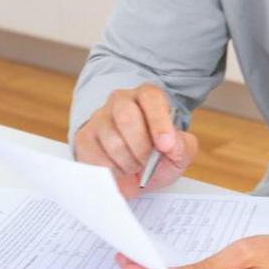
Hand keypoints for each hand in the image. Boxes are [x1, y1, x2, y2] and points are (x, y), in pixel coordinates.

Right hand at [72, 84, 198, 198]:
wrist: (134, 172)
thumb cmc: (157, 156)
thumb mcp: (179, 153)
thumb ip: (184, 147)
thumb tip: (173, 145)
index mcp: (148, 96)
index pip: (151, 98)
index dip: (159, 122)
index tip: (166, 146)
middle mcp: (121, 101)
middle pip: (127, 118)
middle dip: (141, 148)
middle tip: (147, 163)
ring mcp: (99, 117)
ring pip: (112, 141)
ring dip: (128, 163)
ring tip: (134, 166)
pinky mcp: (84, 138)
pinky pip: (96, 157)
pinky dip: (112, 171)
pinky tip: (119, 170)